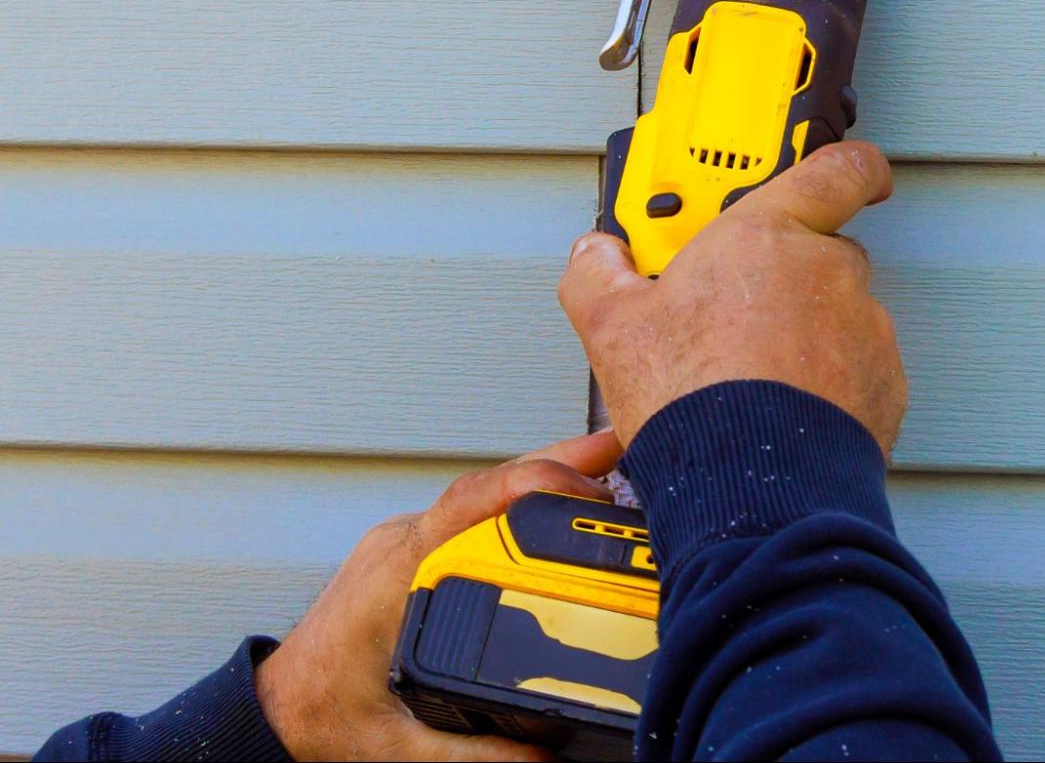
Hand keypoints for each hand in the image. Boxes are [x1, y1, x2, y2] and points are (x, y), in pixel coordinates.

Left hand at [254, 431, 622, 760]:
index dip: (531, 484)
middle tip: (626, 457)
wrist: (272, 711)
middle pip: (490, 486)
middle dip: (561, 466)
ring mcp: (407, 542)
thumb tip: (549, 755)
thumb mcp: (399, 751)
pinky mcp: (415, 549)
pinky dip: (524, 500)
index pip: (465, 508)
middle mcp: (402, 546)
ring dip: (546, 477)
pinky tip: (564, 503)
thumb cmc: (321, 720)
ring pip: (485, 491)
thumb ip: (476, 757)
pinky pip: (476, 511)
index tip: (586, 487)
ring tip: (612, 469)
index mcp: (395, 578)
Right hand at [560, 141, 905, 456]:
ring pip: (837, 315)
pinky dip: (828, 384)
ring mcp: (864, 328)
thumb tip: (594, 256)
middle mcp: (828, 270)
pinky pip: (857, 369)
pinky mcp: (884, 384)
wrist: (756, 487)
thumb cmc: (694, 398)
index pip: (834, 170)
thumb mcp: (613, 328)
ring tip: (749, 377)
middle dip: (782, 276)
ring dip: (804, 334)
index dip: (845, 165)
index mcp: (767, 234)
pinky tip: (781, 410)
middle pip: (818, 252)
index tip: (847, 170)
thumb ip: (598, 275)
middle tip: (731, 312)